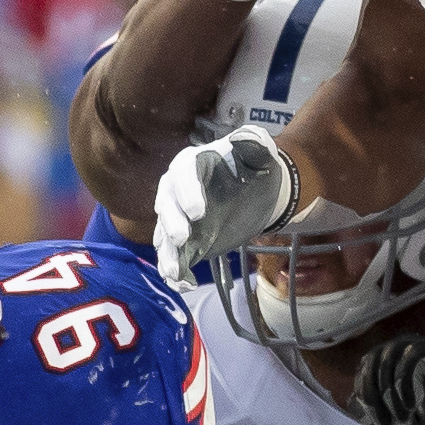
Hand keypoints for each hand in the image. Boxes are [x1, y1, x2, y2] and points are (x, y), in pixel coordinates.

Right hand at [152, 127, 304, 283]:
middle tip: (183, 238)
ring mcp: (178, 217)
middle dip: (172, 222)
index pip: (183, 173)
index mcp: (192, 163)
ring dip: (168, 254)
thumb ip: (254, 143)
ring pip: (164, 235)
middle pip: (166, 204)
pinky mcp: (185, 240)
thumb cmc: (256, 166)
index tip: (199, 211)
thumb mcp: (260, 149)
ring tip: (176, 272)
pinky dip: (175, 271)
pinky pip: (174, 256)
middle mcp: (177, 190)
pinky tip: (183, 285)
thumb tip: (246, 140)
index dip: (187, 192)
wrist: (260, 191)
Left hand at [355, 332, 424, 424]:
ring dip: (385, 386)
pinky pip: (411, 355)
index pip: (376, 366)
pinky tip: (412, 407)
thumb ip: (385, 418)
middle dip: (369, 387)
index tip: (374, 418)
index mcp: (416, 379)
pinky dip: (403, 382)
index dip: (366, 388)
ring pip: (391, 351)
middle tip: (383, 418)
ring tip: (399, 415)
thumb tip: (354, 403)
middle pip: (378, 355)